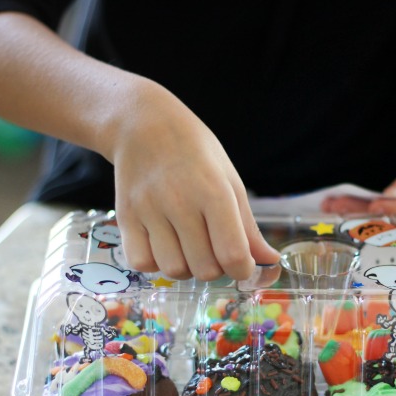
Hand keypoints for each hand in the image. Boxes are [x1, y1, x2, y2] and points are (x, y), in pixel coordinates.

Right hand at [109, 79, 278, 280]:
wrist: (143, 125)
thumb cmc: (195, 152)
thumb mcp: (229, 180)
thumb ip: (248, 226)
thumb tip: (270, 261)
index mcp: (215, 191)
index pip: (233, 255)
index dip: (243, 270)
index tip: (242, 264)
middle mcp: (180, 202)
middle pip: (204, 269)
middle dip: (216, 269)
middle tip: (213, 249)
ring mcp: (149, 210)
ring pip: (173, 270)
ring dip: (186, 268)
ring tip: (187, 246)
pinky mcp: (125, 216)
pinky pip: (142, 263)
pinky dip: (156, 263)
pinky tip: (163, 245)